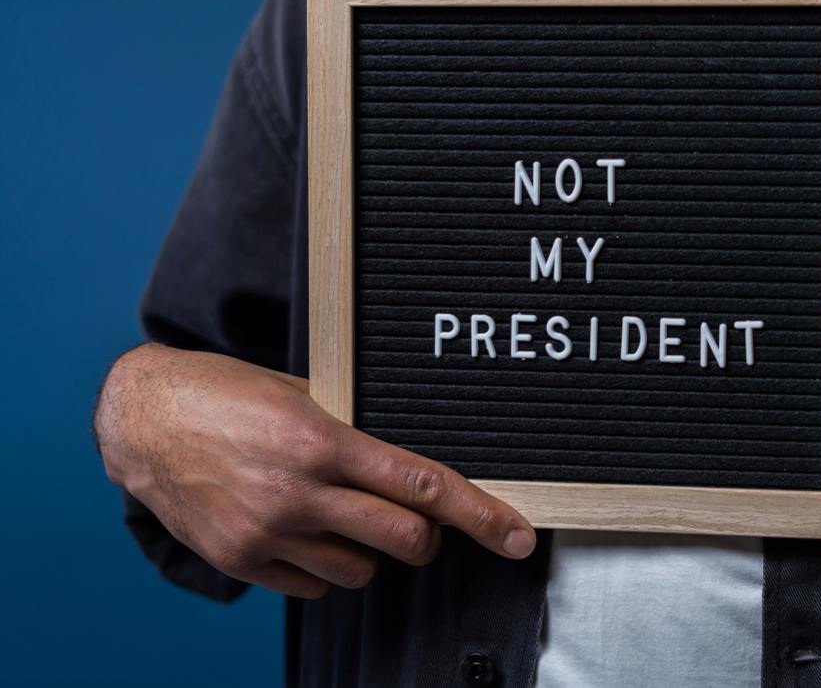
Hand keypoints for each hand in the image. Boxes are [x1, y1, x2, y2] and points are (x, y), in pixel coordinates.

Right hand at [94, 343, 536, 598]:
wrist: (143, 420)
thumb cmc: (228, 393)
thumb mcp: (302, 392)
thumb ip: (357, 427)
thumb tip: (418, 459)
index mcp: (322, 441)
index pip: (422, 486)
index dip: (480, 515)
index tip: (517, 537)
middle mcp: (298, 493)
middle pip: (405, 542)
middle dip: (426, 539)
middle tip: (417, 523)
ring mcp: (267, 533)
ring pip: (361, 571)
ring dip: (369, 551)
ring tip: (340, 513)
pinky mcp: (240, 560)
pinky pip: (314, 588)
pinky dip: (324, 567)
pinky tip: (305, 531)